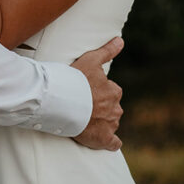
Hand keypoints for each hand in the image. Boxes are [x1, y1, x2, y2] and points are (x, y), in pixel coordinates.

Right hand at [71, 37, 123, 151]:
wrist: (62, 100)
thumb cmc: (75, 79)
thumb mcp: (91, 60)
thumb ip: (107, 51)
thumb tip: (121, 40)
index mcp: (114, 90)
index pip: (111, 91)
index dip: (99, 92)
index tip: (88, 92)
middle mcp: (115, 107)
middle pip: (111, 108)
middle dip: (102, 107)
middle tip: (85, 106)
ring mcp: (110, 124)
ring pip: (111, 122)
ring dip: (102, 122)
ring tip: (85, 120)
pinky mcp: (103, 139)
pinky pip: (113, 143)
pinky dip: (111, 142)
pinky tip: (107, 141)